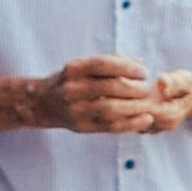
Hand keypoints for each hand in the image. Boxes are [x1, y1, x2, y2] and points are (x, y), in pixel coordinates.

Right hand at [48, 56, 179, 133]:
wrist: (43, 104)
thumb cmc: (71, 81)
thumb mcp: (83, 67)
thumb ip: (111, 63)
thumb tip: (139, 62)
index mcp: (74, 69)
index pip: (103, 65)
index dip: (127, 67)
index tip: (144, 72)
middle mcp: (72, 89)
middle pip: (108, 87)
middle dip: (133, 88)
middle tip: (146, 89)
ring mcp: (75, 110)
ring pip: (109, 108)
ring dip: (134, 106)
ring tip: (148, 104)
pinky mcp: (82, 127)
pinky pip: (110, 126)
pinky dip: (131, 123)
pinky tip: (146, 119)